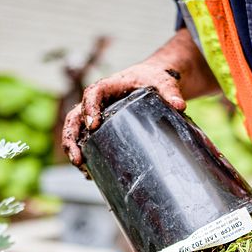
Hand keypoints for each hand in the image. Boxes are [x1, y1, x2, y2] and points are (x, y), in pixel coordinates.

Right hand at [61, 63, 185, 165]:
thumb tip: (180, 105)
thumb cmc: (154, 78)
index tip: (94, 125)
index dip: (90, 108)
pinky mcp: (100, 125)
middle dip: (72, 137)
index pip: (93, 93)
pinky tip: (90, 172)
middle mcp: (96, 100)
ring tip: (82, 169)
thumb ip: (170, 92)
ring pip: (75, 129)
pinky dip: (85, 153)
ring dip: (73, 148)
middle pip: (75, 115)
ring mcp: (95, 113)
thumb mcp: (163, 82)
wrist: (152, 80)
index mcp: (108, 86)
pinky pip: (85, 138)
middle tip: (77, 158)